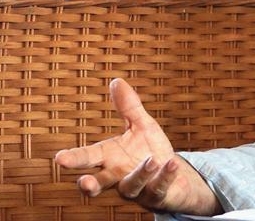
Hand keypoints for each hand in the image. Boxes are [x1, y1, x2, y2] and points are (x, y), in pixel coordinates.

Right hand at [54, 78, 220, 214]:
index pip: (88, 158)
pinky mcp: (156, 195)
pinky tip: (171, 164)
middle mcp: (118, 177)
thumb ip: (128, 107)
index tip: (60, 158)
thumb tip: (116, 81)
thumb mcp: (141, 126)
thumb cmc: (150, 151)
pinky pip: (158, 188)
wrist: (173, 176)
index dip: (74, 159)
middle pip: (99, 182)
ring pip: (130, 186)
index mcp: (110, 159)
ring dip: (140, 174)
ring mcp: (136, 189)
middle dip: (89, 184)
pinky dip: (164, 176)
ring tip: (152, 160)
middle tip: (83, 183)